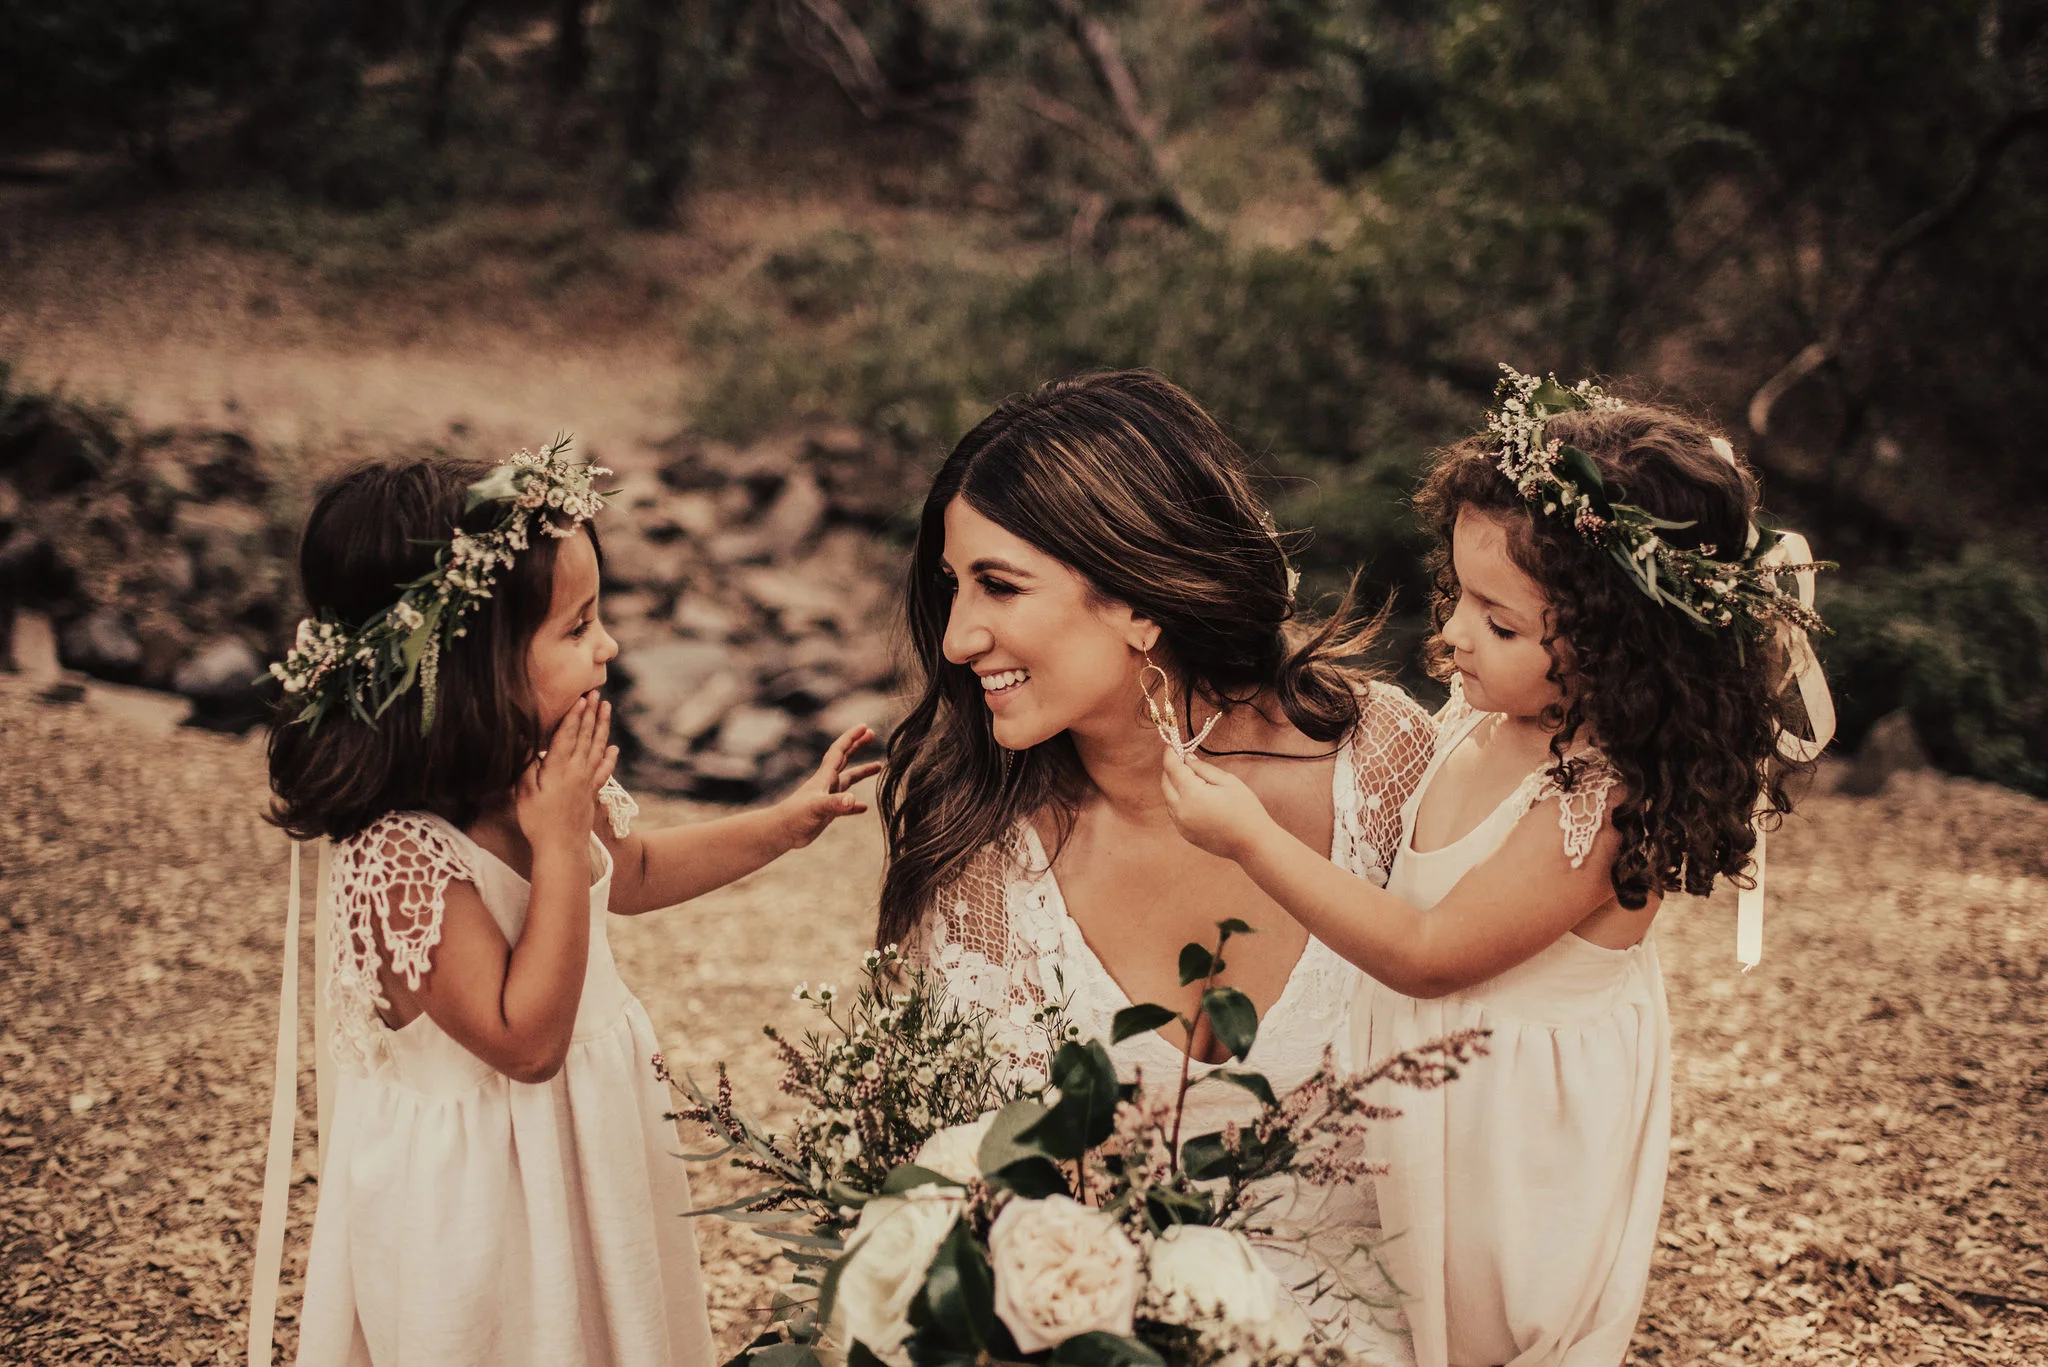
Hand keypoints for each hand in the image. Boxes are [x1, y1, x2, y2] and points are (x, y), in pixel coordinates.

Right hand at [516, 692, 618, 855]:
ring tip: (606, 709)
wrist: (562, 848)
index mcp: (559, 768)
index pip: (568, 734)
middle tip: (596, 693)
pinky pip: (604, 770)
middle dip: (590, 713)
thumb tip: (525, 739)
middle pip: (586, 736)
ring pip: (598, 748)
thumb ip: (527, 764)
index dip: (574, 715)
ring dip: (602, 727)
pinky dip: (609, 757)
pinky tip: (613, 748)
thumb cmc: (538, 821)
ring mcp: (587, 781)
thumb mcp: (524, 791)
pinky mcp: (592, 793)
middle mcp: (577, 770)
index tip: (581, 697)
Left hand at [774, 724, 883, 850]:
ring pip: (848, 780)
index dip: (852, 738)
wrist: (781, 831)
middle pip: (844, 758)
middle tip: (872, 734)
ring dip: (862, 772)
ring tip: (878, 766)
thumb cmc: (795, 816)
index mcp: (825, 777)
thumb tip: (852, 800)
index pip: (840, 751)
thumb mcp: (817, 808)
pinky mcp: (827, 812)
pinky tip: (863, 808)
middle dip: (857, 745)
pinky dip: (854, 805)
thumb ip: (835, 804)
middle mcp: (827, 783)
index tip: (865, 727)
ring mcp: (827, 797)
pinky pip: (845, 805)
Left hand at [1160, 746, 1278, 862]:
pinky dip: (1178, 801)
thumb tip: (1187, 758)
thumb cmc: (1245, 809)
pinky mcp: (1185, 834)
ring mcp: (1181, 825)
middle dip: (1170, 769)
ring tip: (1190, 778)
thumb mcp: (1228, 781)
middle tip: (1181, 759)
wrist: (1252, 843)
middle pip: (1165, 783)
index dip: (1169, 755)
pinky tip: (1193, 797)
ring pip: (1168, 798)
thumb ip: (1204, 768)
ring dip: (1173, 785)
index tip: (1170, 746)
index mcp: (1192, 794)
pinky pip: (1174, 812)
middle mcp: (1181, 810)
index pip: (1172, 768)